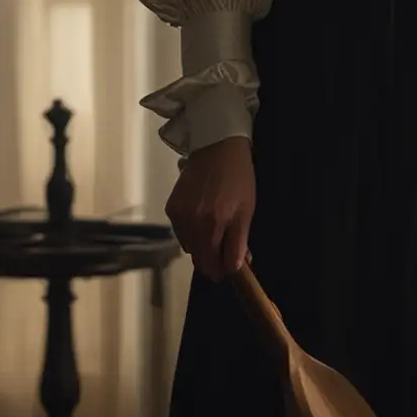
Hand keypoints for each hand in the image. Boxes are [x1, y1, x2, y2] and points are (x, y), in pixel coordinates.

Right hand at [164, 135, 255, 280]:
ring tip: (215, 229)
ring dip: (201, 246)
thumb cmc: (238, 178)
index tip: (230, 268)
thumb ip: (239, 242)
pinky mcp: (171, 207)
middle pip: (198, 258)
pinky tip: (202, 217)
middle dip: (212, 259)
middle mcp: (190, 224)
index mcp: (211, 226)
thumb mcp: (246, 211)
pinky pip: (180, 231)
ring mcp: (178, 215)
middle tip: (226, 249)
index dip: (222, 270)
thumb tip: (235, 268)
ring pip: (188, 246)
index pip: (211, 265)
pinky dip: (191, 231)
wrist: (218, 146)